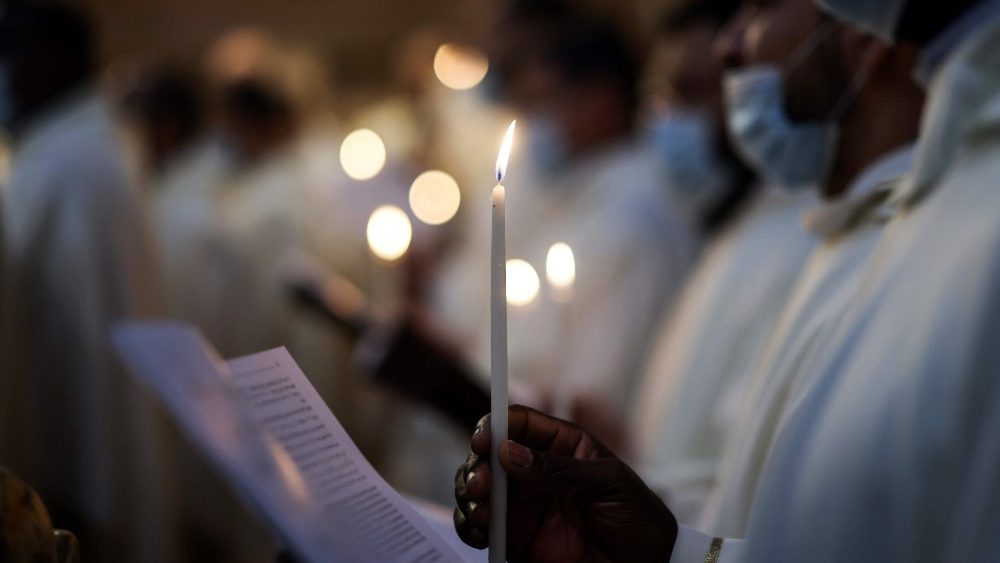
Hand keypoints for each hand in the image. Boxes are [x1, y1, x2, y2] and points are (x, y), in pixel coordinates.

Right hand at [454, 405, 676, 561]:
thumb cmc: (638, 519)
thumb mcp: (608, 485)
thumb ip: (559, 470)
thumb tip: (510, 452)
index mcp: (561, 446)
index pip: (519, 423)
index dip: (496, 426)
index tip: (483, 441)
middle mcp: (535, 471)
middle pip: (490, 454)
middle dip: (477, 465)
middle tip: (480, 485)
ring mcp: (523, 504)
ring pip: (478, 488)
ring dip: (469, 495)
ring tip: (480, 512)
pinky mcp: (515, 537)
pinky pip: (479, 527)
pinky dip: (469, 526)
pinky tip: (478, 530)